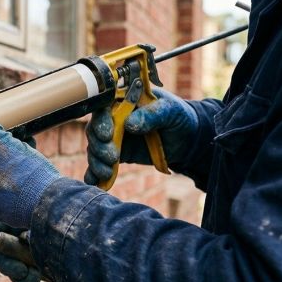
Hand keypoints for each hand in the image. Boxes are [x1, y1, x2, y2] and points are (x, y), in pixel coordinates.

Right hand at [84, 88, 198, 185]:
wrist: (186, 138)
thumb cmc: (178, 116)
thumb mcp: (170, 111)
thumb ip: (151, 114)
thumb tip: (129, 124)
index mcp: (123, 100)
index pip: (104, 107)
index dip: (101, 121)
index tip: (107, 135)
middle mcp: (113, 117)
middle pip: (95, 129)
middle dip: (99, 146)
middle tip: (112, 158)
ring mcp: (113, 136)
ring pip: (95, 147)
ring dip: (97, 161)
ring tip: (107, 173)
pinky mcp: (115, 153)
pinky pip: (100, 162)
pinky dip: (94, 173)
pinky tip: (95, 182)